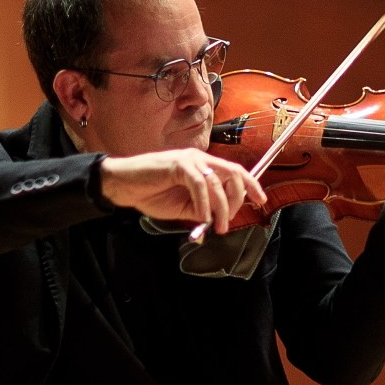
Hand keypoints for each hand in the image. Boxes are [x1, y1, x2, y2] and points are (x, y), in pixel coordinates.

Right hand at [98, 149, 266, 233]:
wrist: (124, 187)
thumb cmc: (152, 194)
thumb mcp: (184, 207)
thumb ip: (203, 209)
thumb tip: (220, 218)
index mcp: (203, 166)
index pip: (235, 171)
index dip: (251, 184)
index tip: (260, 200)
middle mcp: (199, 158)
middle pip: (233, 174)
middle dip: (237, 201)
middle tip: (227, 222)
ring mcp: (189, 160)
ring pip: (217, 182)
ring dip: (221, 208)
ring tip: (216, 226)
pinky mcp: (177, 164)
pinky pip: (199, 185)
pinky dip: (204, 203)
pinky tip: (201, 216)